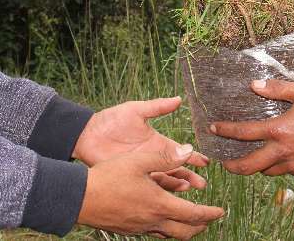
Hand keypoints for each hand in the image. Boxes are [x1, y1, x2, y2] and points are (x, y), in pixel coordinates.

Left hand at [74, 97, 208, 190]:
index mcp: (157, 143)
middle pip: (176, 169)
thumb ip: (157, 106)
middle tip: (202, 184)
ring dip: (177, 184)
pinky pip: (148, 187)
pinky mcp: (130, 177)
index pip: (179, 151)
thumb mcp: (136, 110)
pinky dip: (158, 190)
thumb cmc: (111, 120)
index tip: (206, 162)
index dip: (192, 156)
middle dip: (190, 176)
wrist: (87, 134)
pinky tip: (166, 194)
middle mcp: (153, 158)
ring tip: (187, 188)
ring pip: (164, 180)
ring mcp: (142, 169)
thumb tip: (179, 99)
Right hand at [79, 145, 225, 239]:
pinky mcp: (127, 229)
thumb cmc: (108, 177)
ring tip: (189, 221)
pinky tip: (160, 220)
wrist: (78, 198)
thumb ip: (165, 156)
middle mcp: (152, 220)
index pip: (193, 215)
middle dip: (200, 226)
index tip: (220, 211)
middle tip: (209, 219)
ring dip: (183, 228)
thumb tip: (188, 150)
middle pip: (184, 231)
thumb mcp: (138, 161)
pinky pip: (153, 232)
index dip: (209, 213)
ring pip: (168, 234)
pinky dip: (164, 228)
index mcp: (159, 204)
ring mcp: (139, 227)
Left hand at [210, 80, 293, 179]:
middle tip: (224, 163)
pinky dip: (283, 165)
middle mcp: (283, 151)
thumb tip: (254, 85)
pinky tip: (287, 155)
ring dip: (260, 165)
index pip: (243, 133)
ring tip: (256, 158)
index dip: (225, 131)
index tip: (213, 129)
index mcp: (279, 130)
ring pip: (268, 171)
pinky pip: (288, 172)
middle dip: (232, 166)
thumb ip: (277, 88)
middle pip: (248, 165)